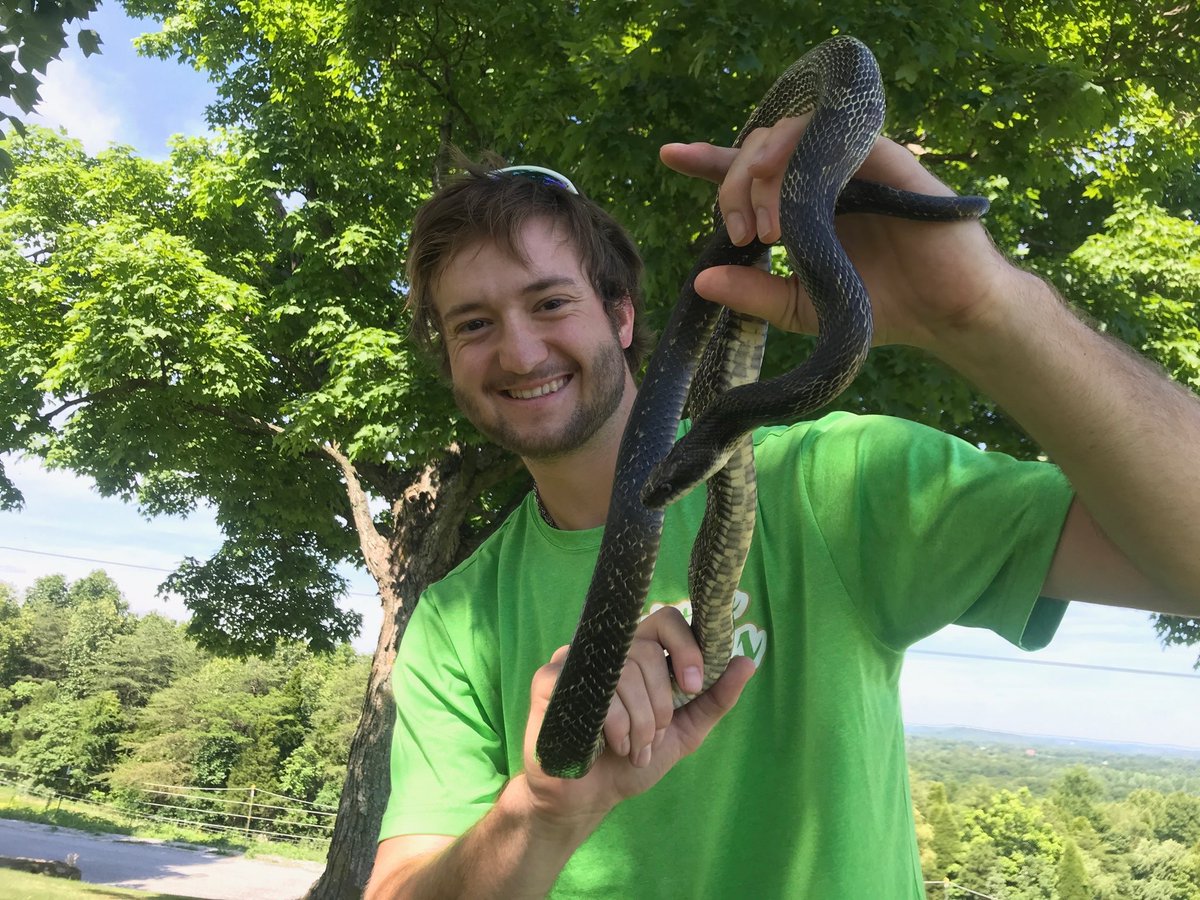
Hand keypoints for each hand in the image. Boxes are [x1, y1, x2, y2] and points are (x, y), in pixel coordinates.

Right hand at [518, 606, 754, 829]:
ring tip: (633, 749)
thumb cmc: (633, 760)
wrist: (588, 798)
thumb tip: (748, 661)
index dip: (686, 648)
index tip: (694, 686)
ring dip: (639, 723)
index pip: (666, 621)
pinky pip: (595, 692)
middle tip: (654, 736)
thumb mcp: (684, 731)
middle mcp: (607, 649)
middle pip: (647, 653)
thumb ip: (714, 698)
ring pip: (624, 674)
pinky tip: (608, 746)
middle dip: (660, 705)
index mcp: (639, 652)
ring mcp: (575, 660)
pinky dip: (613, 726)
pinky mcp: (549, 679)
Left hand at [660, 117, 1028, 355]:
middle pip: (758, 150)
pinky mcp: (887, 159)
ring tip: (766, 227)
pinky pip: (839, 135)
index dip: (708, 160)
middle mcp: (820, 177)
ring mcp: (853, 164)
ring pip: (791, 135)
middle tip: (744, 233)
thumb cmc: (877, 308)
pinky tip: (795, 191)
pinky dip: (809, 155)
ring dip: (764, 172)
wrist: (943, 314)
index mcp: (798, 204)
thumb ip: (753, 294)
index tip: (668, 154)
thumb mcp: (802, 309)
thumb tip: (701, 282)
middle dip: (735, 185)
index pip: (747, 171)